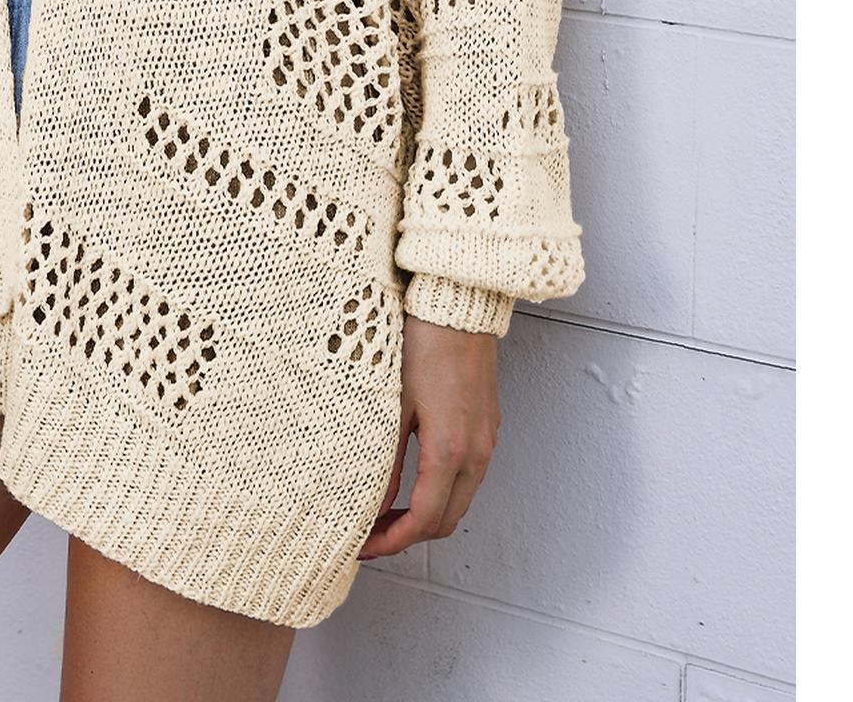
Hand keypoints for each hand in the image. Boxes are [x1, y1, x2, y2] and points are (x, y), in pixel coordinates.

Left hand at [356, 316, 501, 558]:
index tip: (365, 546)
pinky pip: (468, 477)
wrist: (458, 305)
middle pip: (447, 520)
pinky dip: (442, 493)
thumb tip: (373, 504)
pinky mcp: (487, 427)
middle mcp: (476, 452)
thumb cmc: (424, 344)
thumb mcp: (394, 404)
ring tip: (387, 512)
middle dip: (409, 535)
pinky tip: (414, 483)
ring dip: (426, 516)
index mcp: (450, 449)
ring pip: (460, 501)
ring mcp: (486, 441)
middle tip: (372, 534)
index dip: (393, 542)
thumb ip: (386, 461)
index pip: (425, 520)